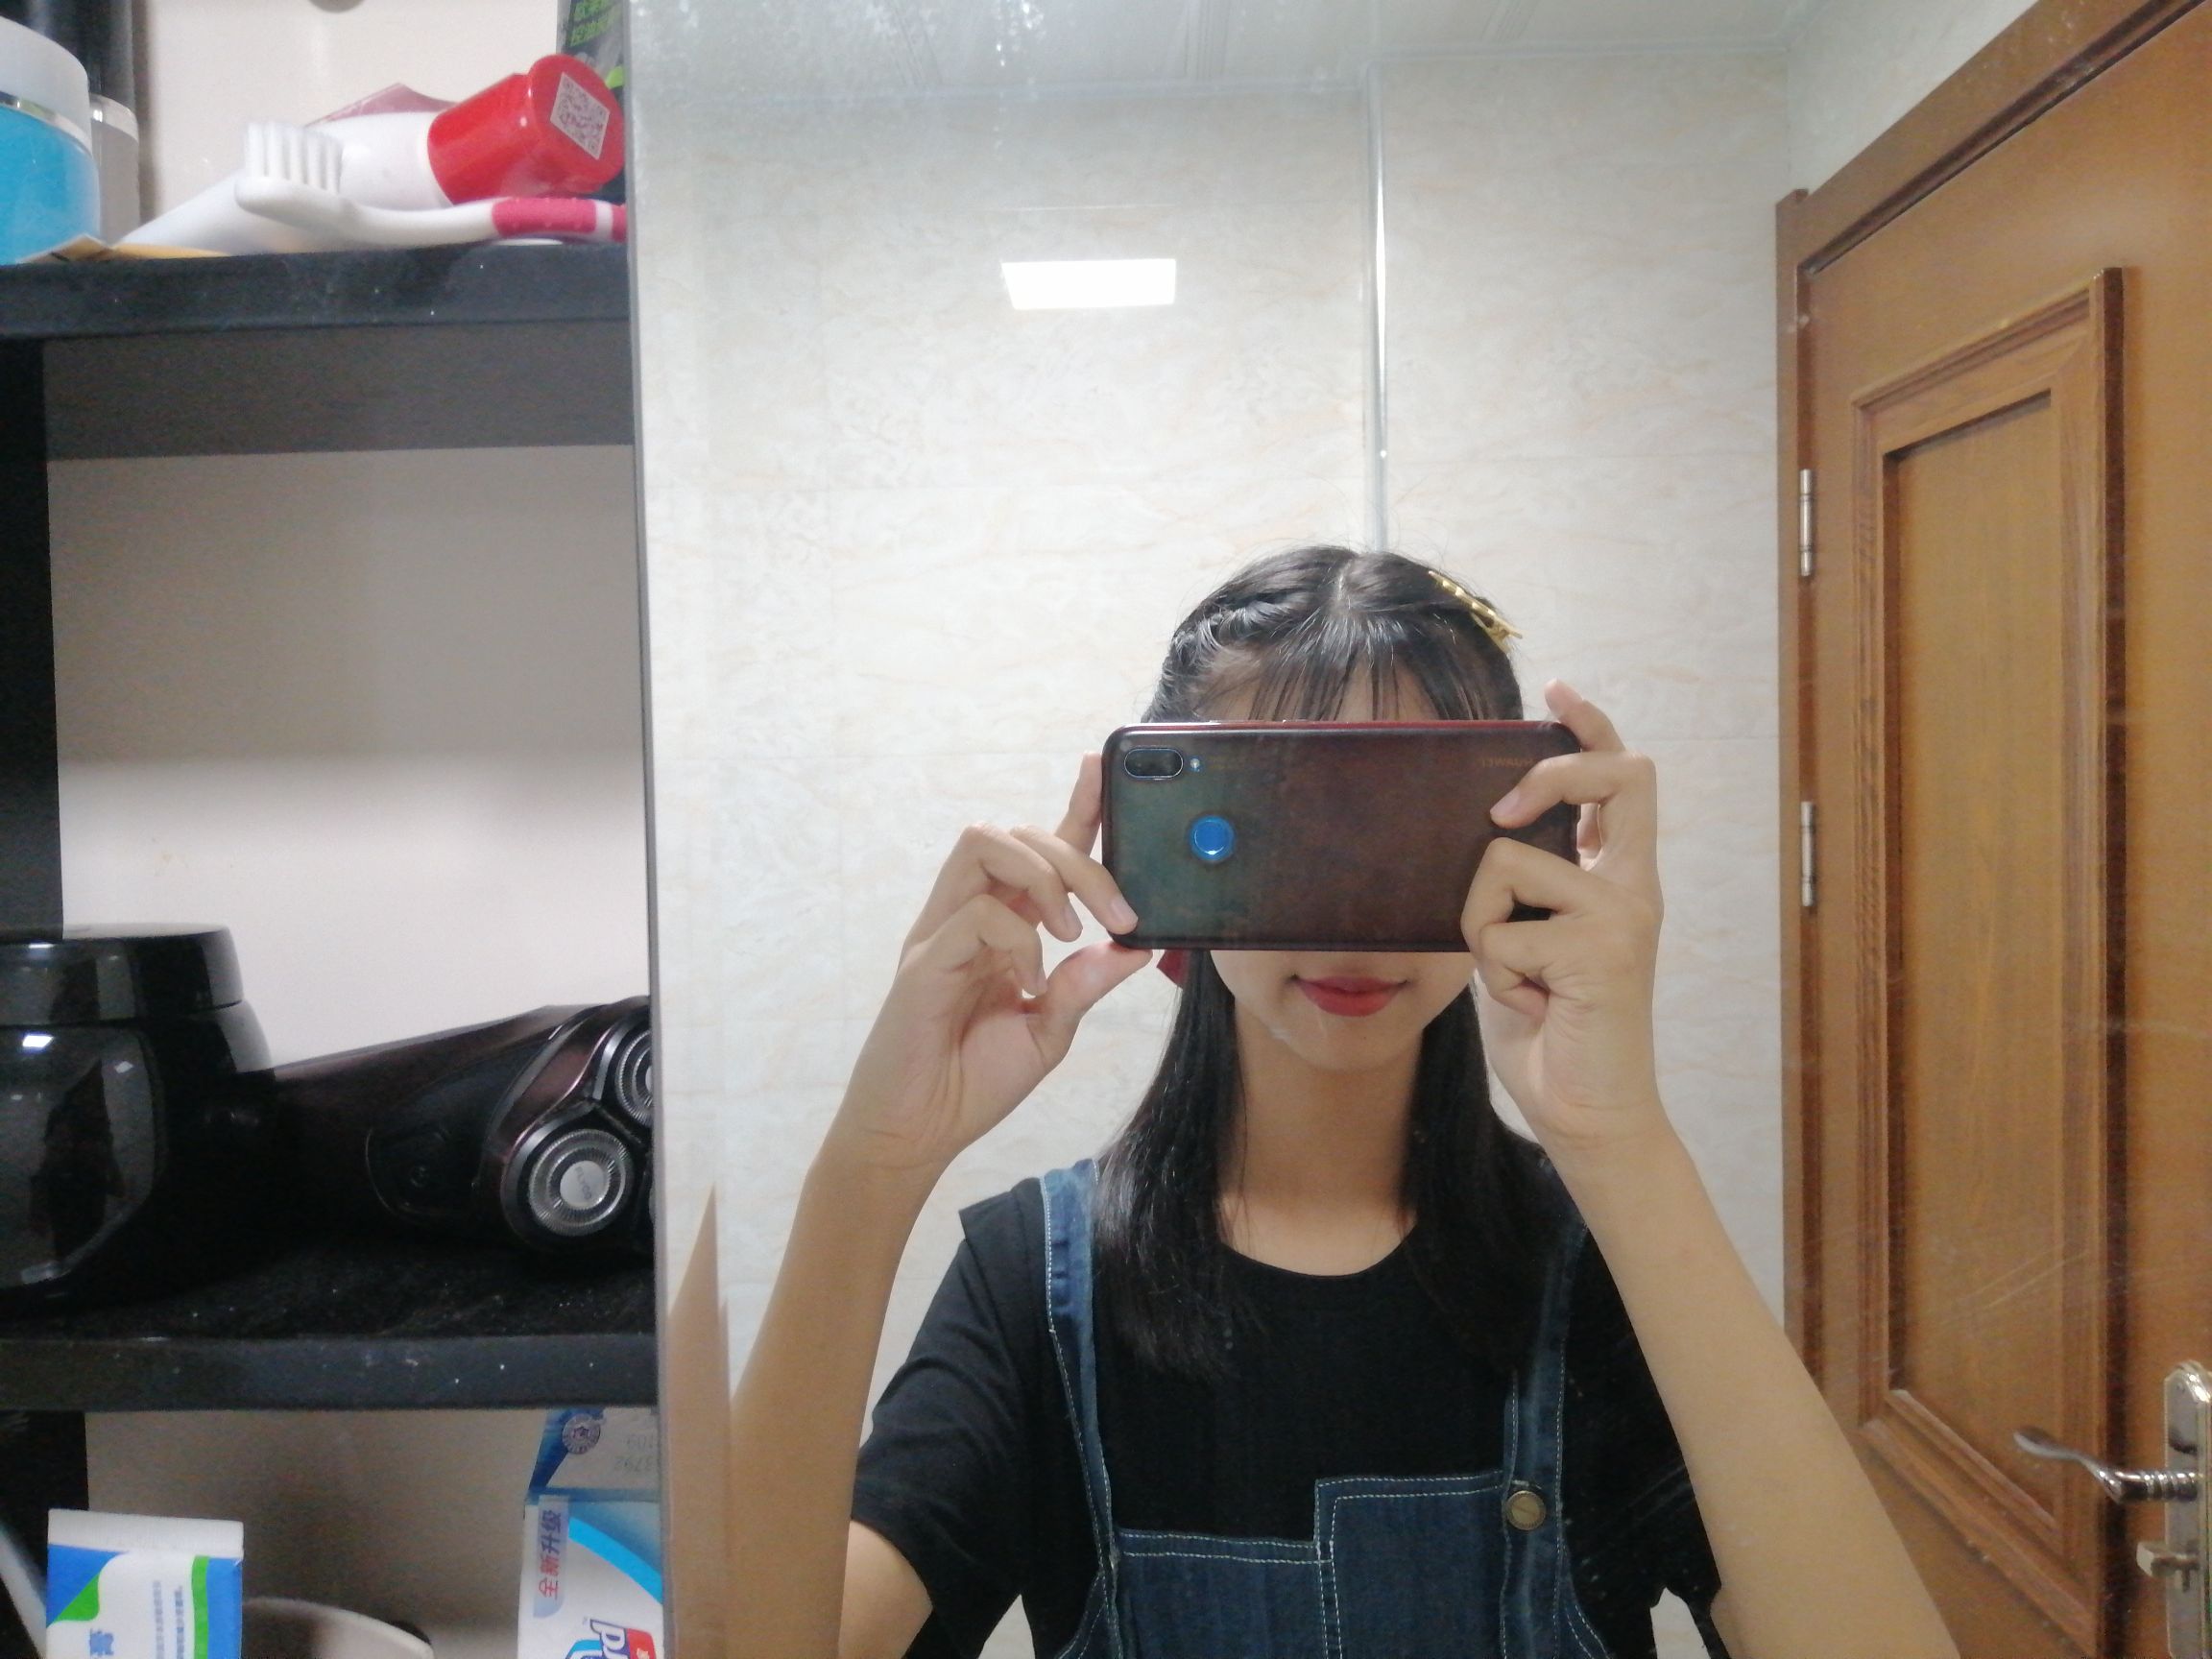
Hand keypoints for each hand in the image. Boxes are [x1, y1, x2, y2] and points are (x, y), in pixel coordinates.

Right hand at [825, 754, 1151, 1178]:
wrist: (916, 1134)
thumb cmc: (971, 1082)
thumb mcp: (1049, 1031)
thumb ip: (1084, 986)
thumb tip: (1134, 949)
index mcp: (1002, 927)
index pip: (1040, 850)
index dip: (1075, 808)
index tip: (1103, 771)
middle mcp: (968, 916)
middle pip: (1016, 834)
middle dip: (1079, 857)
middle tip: (1119, 913)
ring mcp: (941, 933)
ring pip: (983, 844)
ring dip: (1041, 874)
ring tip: (1071, 929)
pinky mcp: (923, 962)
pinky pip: (974, 914)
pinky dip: (1018, 938)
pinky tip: (1029, 981)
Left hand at [1462, 682, 1666, 1157]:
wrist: (1588, 1115)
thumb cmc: (1551, 1030)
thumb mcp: (1525, 940)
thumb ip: (1522, 889)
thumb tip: (1479, 835)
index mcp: (1617, 879)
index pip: (1621, 778)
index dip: (1590, 724)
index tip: (1555, 687)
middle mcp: (1633, 887)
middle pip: (1615, 774)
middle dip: (1551, 770)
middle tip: (1501, 812)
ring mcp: (1623, 915)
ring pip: (1508, 861)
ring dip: (1482, 923)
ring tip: (1518, 979)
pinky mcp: (1602, 950)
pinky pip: (1501, 932)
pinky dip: (1494, 974)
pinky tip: (1531, 1007)